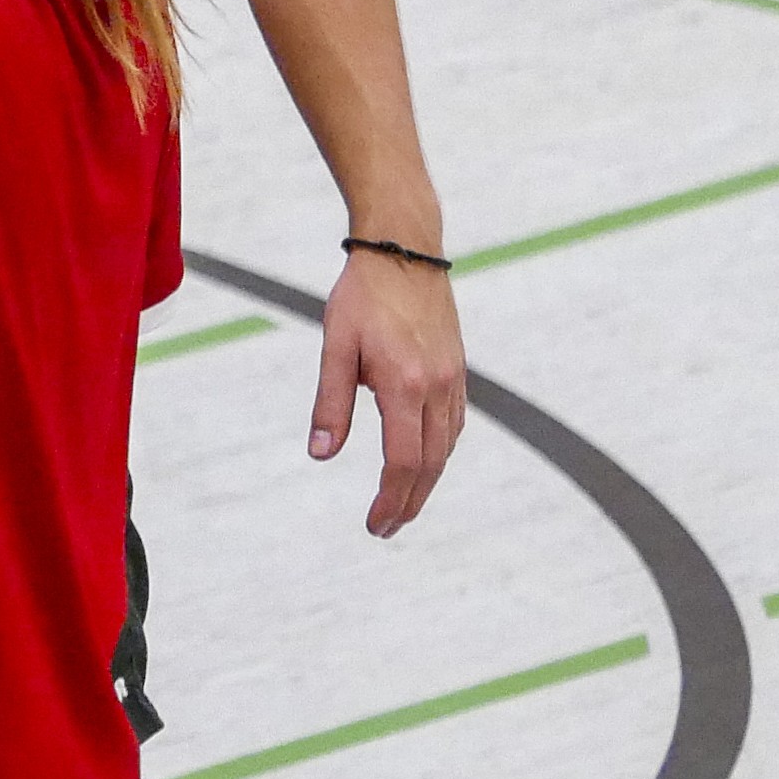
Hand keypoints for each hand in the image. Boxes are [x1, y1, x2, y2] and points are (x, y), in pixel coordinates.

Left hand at [315, 246, 466, 536]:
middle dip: (409, 502)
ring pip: (446, 448)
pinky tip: (422, 461)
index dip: (389, 498)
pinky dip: (439, 453)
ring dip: (425, 482)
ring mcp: (453, 380)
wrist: (405, 250)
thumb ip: (330, 403)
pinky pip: (453, 425)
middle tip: (386, 528)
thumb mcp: (335, 346)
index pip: (403, 460)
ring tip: (401, 504)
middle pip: (430, 464)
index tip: (374, 524)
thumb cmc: (362, 296)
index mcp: (404, 384)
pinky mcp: (457, 371)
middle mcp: (436, 388)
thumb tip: (321, 455)